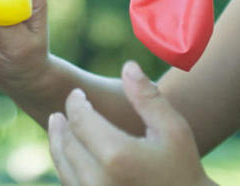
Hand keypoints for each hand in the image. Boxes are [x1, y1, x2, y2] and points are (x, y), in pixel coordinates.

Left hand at [48, 61, 214, 185]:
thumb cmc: (182, 167)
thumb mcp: (173, 128)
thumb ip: (147, 97)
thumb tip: (128, 66)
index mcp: (117, 155)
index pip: (81, 120)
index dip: (75, 103)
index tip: (77, 94)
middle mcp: (98, 180)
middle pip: (69, 142)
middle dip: (66, 122)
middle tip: (66, 109)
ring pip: (64, 165)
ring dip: (58, 142)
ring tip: (58, 124)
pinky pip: (70, 184)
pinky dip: (65, 165)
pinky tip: (69, 152)